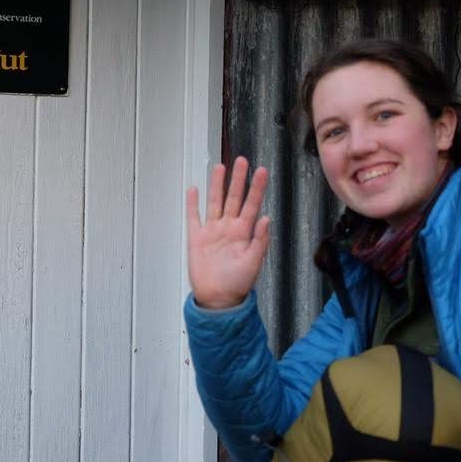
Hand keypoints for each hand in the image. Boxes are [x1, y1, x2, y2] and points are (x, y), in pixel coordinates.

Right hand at [186, 157, 270, 309]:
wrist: (217, 300)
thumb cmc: (237, 285)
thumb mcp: (253, 263)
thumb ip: (260, 241)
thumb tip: (267, 218)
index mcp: (244, 233)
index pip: (252, 205)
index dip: (256, 188)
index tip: (261, 171)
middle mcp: (228, 228)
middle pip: (234, 198)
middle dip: (237, 179)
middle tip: (242, 161)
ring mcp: (212, 231)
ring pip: (215, 202)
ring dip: (217, 185)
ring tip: (219, 167)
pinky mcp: (197, 238)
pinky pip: (194, 217)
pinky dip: (193, 204)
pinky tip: (194, 190)